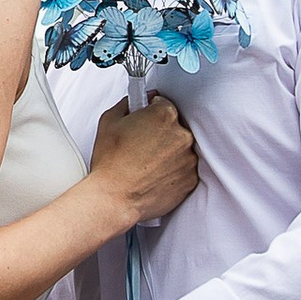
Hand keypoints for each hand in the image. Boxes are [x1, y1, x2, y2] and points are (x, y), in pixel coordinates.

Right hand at [88, 98, 199, 228]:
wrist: (115, 198)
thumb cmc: (111, 163)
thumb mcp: (109, 121)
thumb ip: (127, 104)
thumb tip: (135, 101)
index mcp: (164, 115)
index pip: (164, 104)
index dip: (151, 111)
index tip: (145, 119)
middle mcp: (181, 135)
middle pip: (175, 126)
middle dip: (160, 132)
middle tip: (142, 144)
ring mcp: (189, 158)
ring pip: (181, 149)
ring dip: (168, 152)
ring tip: (146, 163)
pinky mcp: (190, 179)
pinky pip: (184, 169)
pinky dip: (173, 171)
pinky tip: (154, 175)